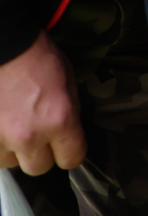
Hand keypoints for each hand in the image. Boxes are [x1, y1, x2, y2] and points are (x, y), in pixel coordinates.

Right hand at [0, 33, 84, 175]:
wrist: (5, 47)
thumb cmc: (37, 58)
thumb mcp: (69, 82)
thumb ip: (70, 112)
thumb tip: (70, 133)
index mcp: (59, 120)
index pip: (71, 159)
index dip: (70, 153)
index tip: (66, 148)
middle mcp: (29, 136)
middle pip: (39, 168)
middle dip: (40, 154)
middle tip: (38, 135)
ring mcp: (0, 139)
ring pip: (11, 163)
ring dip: (14, 150)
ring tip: (15, 126)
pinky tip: (1, 124)